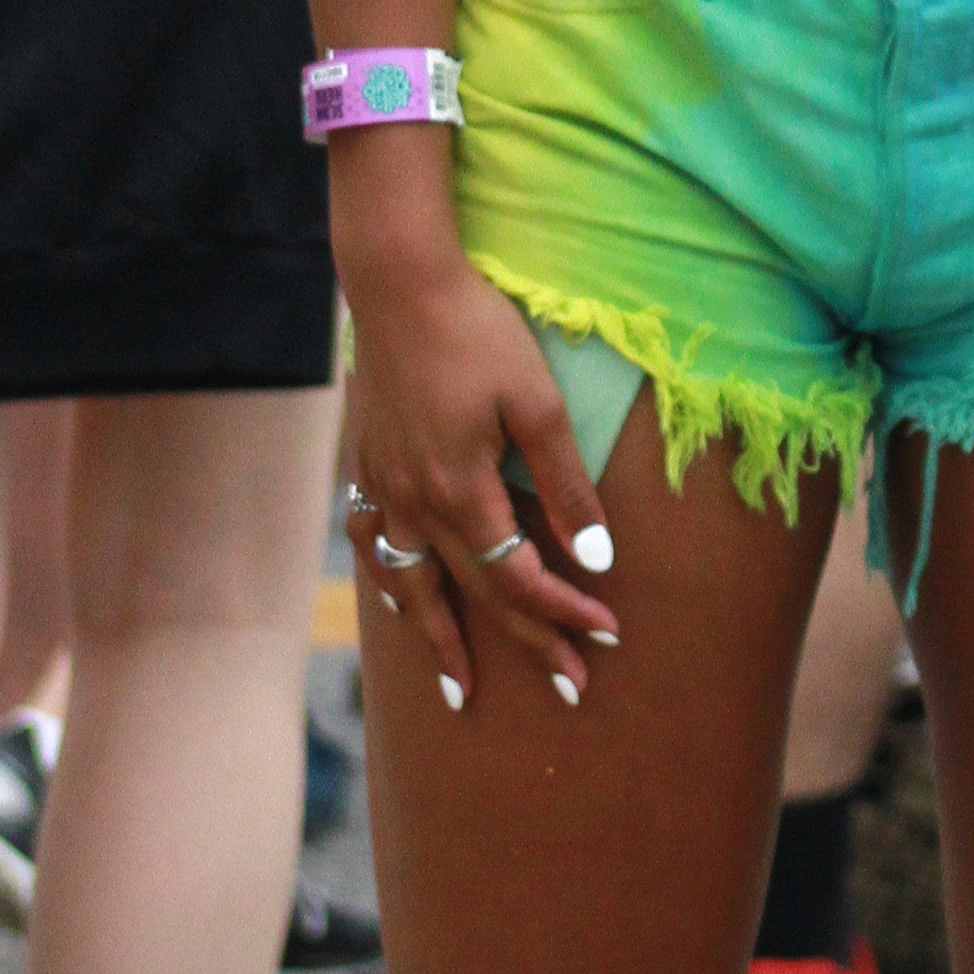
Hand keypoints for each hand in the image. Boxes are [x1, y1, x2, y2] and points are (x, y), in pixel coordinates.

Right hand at [337, 240, 626, 710]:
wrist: (399, 282)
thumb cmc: (478, 332)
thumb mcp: (538, 403)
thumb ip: (566, 485)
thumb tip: (597, 558)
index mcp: (461, 493)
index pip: (520, 577)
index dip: (564, 612)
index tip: (606, 637)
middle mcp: (415, 504)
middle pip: (475, 594)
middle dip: (526, 642)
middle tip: (569, 687)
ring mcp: (383, 489)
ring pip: (409, 586)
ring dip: (439, 641)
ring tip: (461, 691)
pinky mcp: (367, 467)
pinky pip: (375, 548)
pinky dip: (390, 586)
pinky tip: (399, 603)